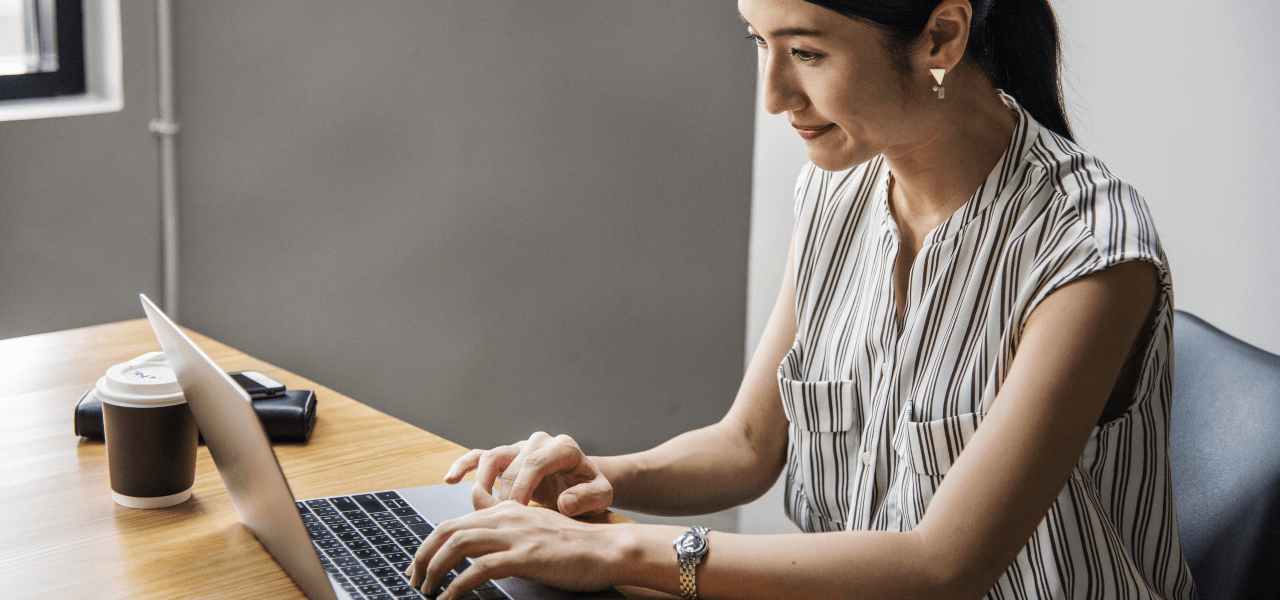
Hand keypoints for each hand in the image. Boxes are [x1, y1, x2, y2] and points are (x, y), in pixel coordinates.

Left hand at [404, 500, 618, 599]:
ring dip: (434, 570)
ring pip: (457, 545)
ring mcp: (516, 535)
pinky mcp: (525, 555)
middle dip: (423, 556)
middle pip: (448, 530)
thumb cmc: (575, 545)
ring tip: (426, 591)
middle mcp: (507, 516)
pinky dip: (457, 586)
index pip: (456, 522)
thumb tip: (477, 516)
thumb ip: (506, 520)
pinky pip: (479, 569)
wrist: (608, 549)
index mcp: (508, 510)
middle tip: (414, 579)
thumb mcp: (536, 524)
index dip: (430, 543)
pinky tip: (449, 599)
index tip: (420, 565)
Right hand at [444, 432, 612, 516]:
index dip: (522, 487)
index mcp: (563, 447)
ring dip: (481, 482)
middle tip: (498, 520)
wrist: (584, 486)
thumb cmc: (590, 492)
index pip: (535, 461)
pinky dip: (463, 466)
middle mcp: (538, 442)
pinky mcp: (505, 457)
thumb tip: (565, 503)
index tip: (516, 512)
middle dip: (502, 493)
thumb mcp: (601, 497)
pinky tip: (449, 480)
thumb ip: (587, 499)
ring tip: (479, 507)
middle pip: (511, 463)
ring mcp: (519, 448)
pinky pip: (479, 456)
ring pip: (491, 456)